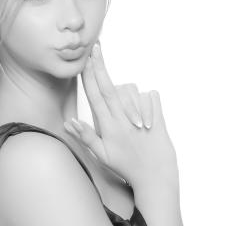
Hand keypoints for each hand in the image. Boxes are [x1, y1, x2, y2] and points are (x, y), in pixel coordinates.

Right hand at [64, 45, 177, 190]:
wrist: (155, 179)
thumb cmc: (126, 168)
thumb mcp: (102, 156)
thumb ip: (85, 137)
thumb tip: (68, 122)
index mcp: (108, 126)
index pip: (95, 95)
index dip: (89, 75)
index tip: (85, 59)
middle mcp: (122, 119)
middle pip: (108, 87)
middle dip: (101, 65)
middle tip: (96, 47)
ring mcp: (140, 118)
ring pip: (131, 92)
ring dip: (127, 91)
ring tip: (125, 102)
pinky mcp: (158, 120)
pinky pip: (153, 98)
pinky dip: (150, 98)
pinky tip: (146, 107)